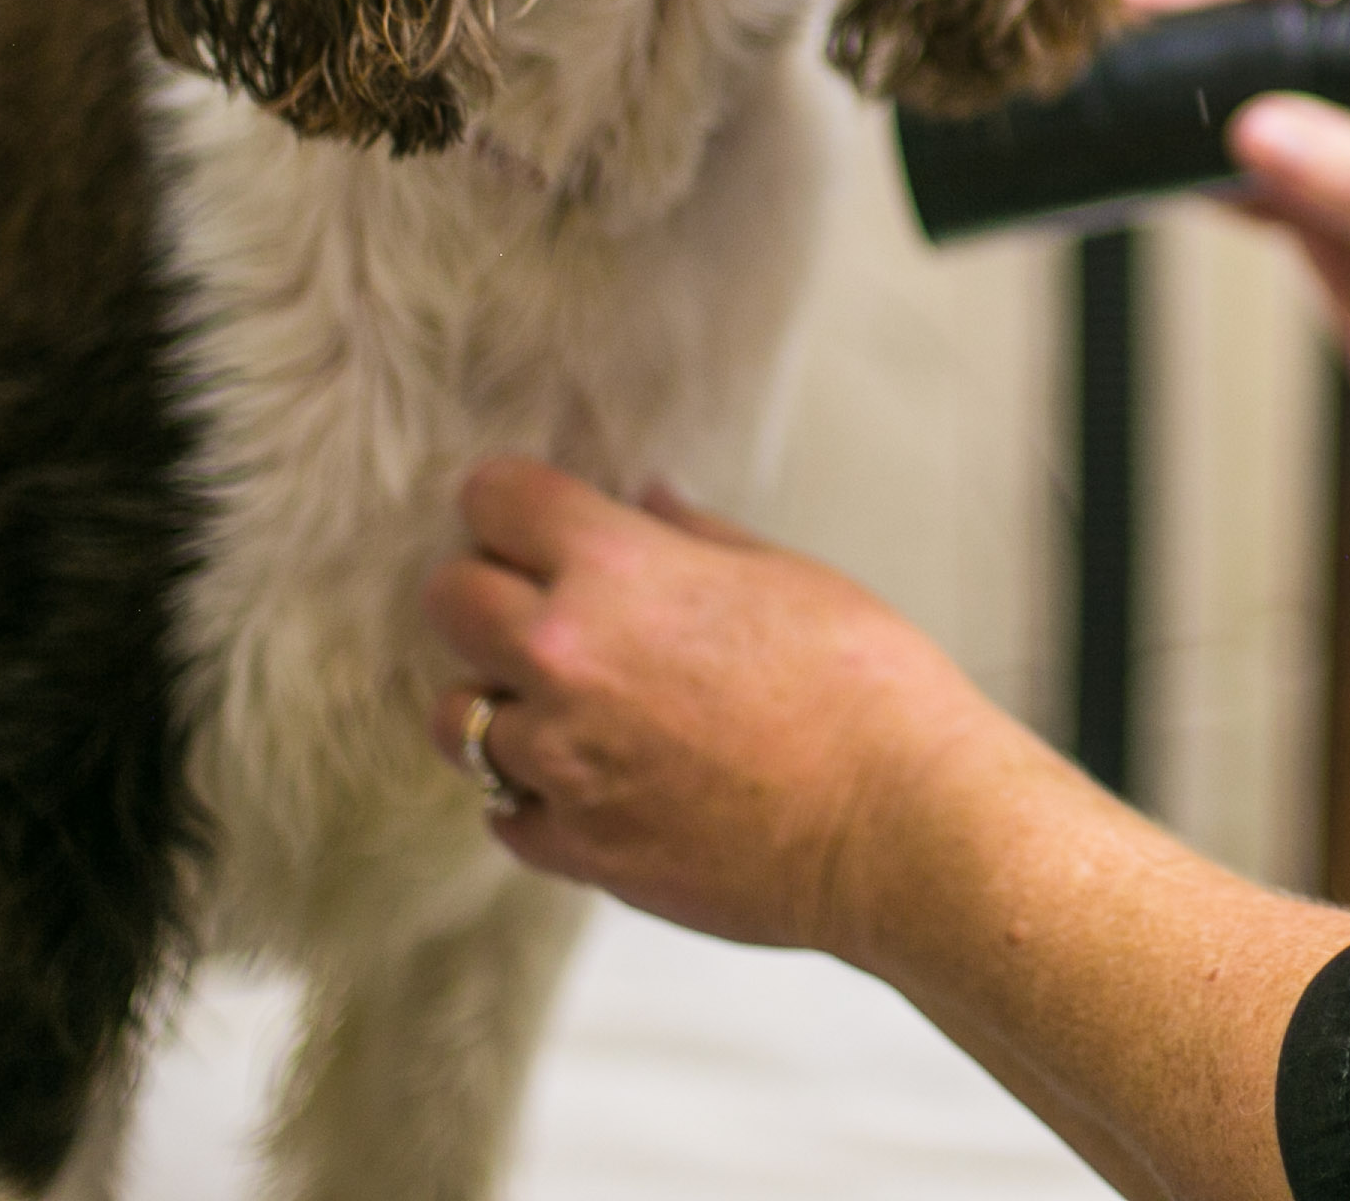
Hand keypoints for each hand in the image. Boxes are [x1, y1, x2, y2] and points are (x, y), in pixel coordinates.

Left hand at [420, 458, 1005, 961]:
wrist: (901, 823)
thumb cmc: (867, 687)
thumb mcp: (788, 576)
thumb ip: (694, 536)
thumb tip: (645, 500)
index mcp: (621, 571)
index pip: (497, 500)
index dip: (507, 500)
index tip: (523, 515)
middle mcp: (567, 659)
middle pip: (448, 599)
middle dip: (483, 592)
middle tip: (533, 605)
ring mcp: (563, 762)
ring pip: (457, 717)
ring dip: (498, 703)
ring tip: (560, 707)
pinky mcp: (577, 848)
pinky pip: (502, 813)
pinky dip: (533, 795)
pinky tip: (592, 782)